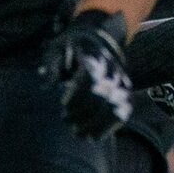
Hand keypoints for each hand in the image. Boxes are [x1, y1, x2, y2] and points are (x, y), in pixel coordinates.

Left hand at [45, 9, 133, 139]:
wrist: (101, 36)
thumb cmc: (72, 46)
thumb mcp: (57, 48)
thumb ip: (52, 65)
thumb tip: (46, 85)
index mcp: (94, 58)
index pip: (89, 81)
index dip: (77, 97)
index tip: (63, 105)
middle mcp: (112, 71)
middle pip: (102, 97)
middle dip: (84, 114)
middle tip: (66, 121)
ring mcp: (122, 82)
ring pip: (117, 107)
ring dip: (98, 125)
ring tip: (80, 135)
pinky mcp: (127, 90)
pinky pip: (125, 111)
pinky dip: (111, 126)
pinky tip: (96, 136)